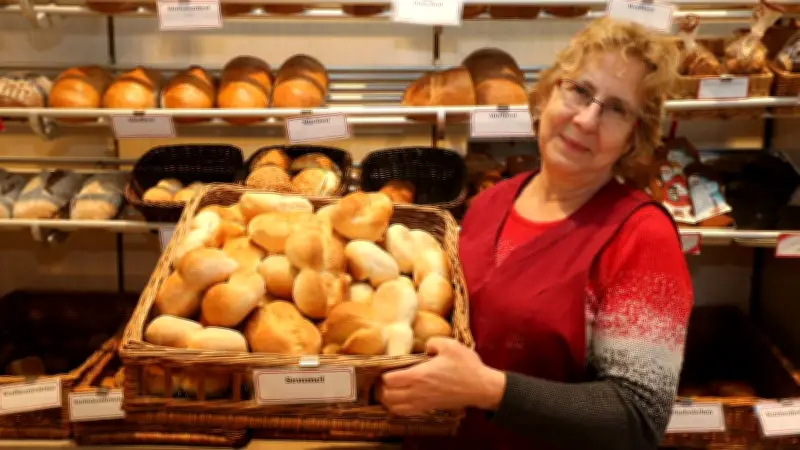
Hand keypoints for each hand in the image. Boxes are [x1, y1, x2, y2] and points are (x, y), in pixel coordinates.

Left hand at [376, 337, 505, 415]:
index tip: (385, 366)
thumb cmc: (466, 366)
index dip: (383, 374)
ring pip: (394, 407)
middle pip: (387, 396)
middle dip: (381, 388)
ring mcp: (422, 402)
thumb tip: (425, 347)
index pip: (389, 380)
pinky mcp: (429, 408)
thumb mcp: (450, 345)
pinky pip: (406, 413)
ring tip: (388, 390)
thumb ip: (432, 342)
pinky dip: (397, 408)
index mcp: (419, 375)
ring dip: (387, 399)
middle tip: (382, 378)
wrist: (480, 387)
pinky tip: (400, 399)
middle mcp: (417, 391)